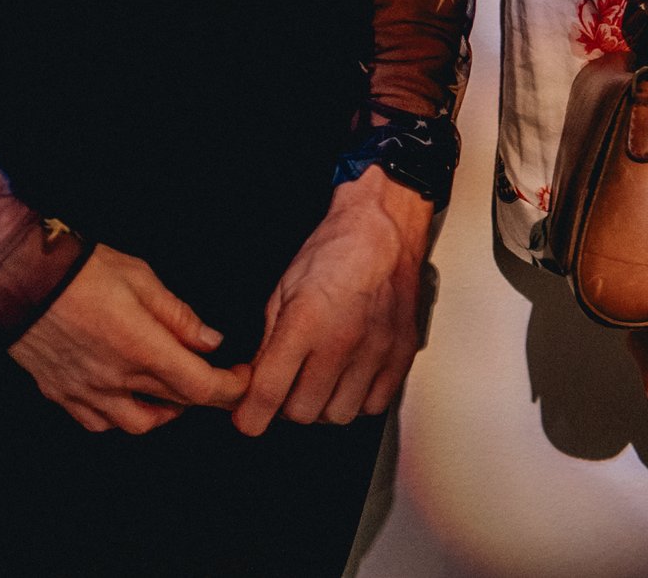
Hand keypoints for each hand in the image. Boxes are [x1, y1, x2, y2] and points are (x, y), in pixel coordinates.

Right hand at [8, 245, 249, 434]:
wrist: (20, 279)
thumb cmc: (81, 270)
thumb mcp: (140, 277)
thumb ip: (178, 314)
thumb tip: (211, 341)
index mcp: (142, 349)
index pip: (200, 387)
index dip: (230, 388)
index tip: (242, 378)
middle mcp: (117, 380)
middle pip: (176, 405)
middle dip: (204, 395)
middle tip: (216, 377)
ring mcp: (88, 393)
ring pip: (138, 424)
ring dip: (164, 411)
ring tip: (171, 388)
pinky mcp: (63, 396)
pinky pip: (101, 422)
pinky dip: (122, 415)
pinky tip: (127, 396)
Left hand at [231, 168, 431, 436]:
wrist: (383, 229)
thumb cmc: (335, 249)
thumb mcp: (283, 288)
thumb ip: (267, 340)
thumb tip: (254, 381)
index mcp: (306, 320)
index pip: (269, 392)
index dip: (251, 415)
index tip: (247, 418)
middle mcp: (342, 341)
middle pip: (302, 413)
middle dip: (286, 404)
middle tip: (287, 384)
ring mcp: (375, 352)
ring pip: (338, 415)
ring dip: (323, 404)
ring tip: (320, 378)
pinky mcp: (400, 356)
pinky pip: (373, 406)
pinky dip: (357, 399)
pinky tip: (349, 376)